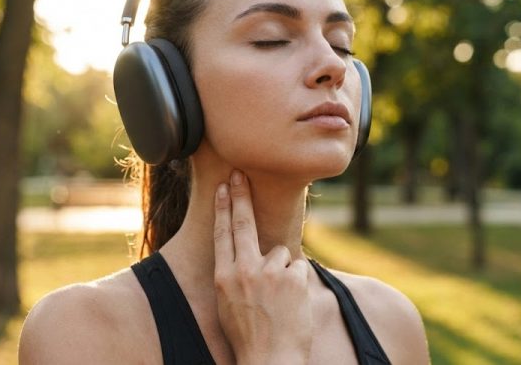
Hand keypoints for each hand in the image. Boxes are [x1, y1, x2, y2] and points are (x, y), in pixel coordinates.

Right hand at [213, 170, 311, 364]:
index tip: (223, 189)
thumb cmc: (249, 338)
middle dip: (241, 196)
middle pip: (243, 224)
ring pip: (281, 254)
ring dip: (284, 272)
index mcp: (224, 277)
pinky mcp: (294, 277)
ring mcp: (269, 272)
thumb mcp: (228, 305)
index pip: (222, 234)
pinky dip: (298, 283)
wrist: (270, 361)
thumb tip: (248, 257)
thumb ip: (235, 277)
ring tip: (280, 301)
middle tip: (240, 174)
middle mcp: (244, 270)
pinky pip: (299, 269)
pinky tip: (293, 304)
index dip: (222, 208)